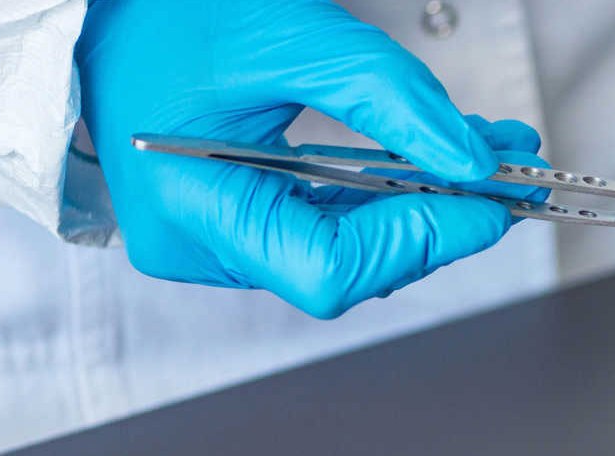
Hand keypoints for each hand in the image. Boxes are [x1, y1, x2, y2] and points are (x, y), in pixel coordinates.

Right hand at [76, 0, 547, 317]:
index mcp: (192, 213)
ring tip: (488, 153)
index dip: (421, 242)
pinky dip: (387, 194)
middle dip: (437, 219)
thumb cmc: (164, 14)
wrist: (106, 9)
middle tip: (508, 174)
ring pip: (347, 246)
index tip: (488, 205)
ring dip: (423, 204)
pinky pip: (327, 222)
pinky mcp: (237, 220)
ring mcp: (216, 239)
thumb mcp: (292, 39)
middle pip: (348, 265)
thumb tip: (474, 159)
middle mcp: (200, 245)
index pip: (332, 270)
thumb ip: (389, 100)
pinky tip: (435, 159)